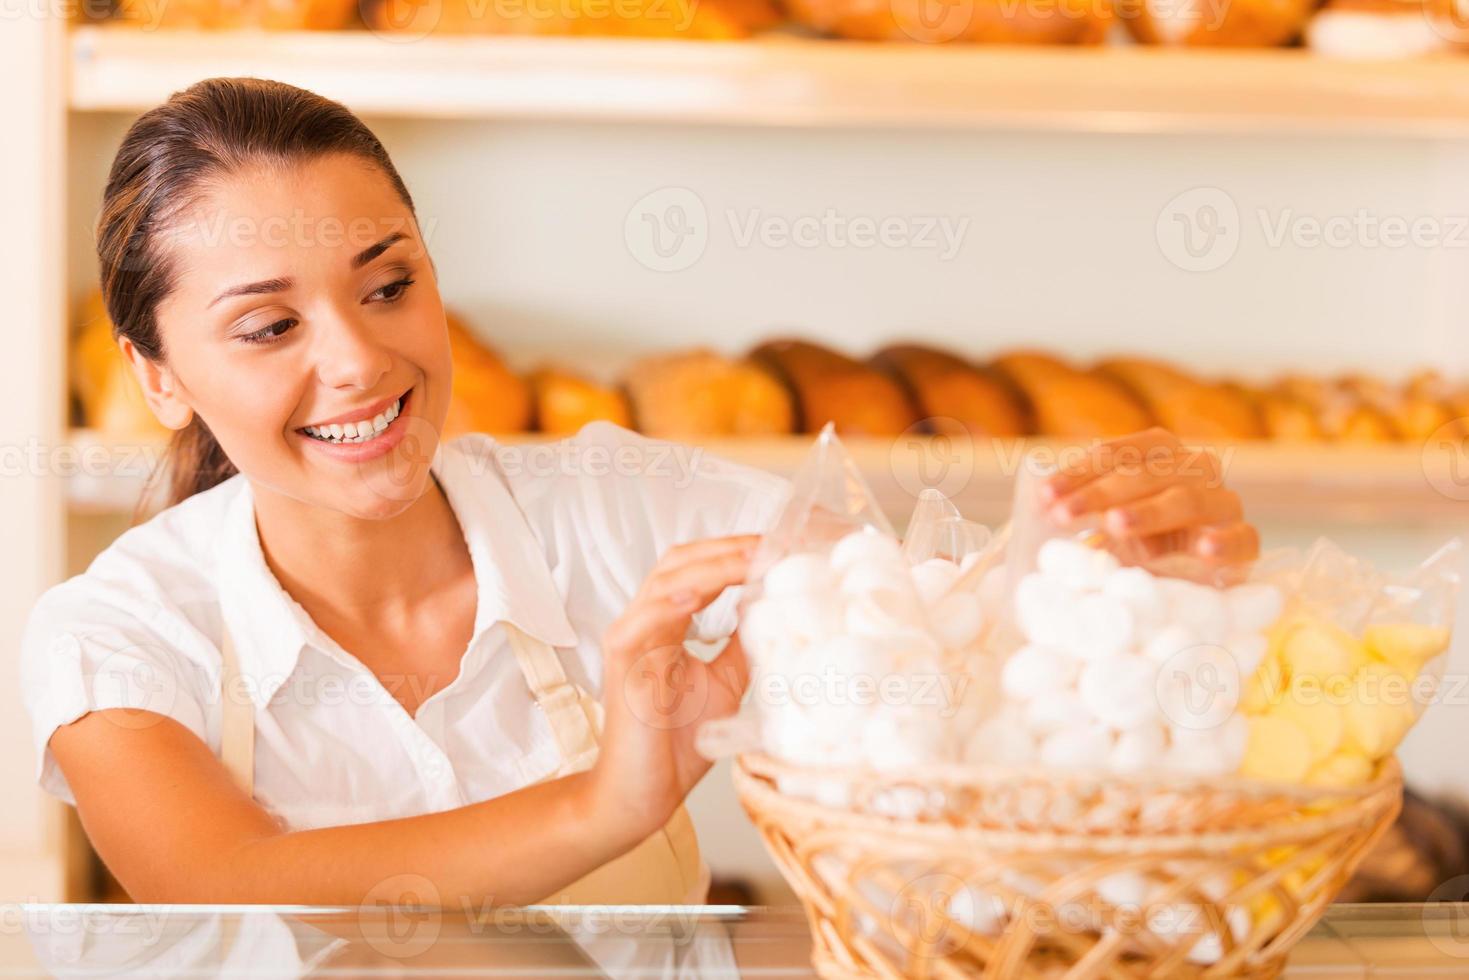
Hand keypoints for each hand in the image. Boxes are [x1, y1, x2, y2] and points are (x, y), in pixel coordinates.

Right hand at [592, 534, 758, 846]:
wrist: (642, 794)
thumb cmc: (677, 743)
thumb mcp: (727, 681)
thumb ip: (742, 643)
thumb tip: (771, 607)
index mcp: (668, 623)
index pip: (699, 569)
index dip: (736, 552)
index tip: (782, 545)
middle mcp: (646, 622)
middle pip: (681, 562)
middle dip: (728, 548)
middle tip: (772, 543)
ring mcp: (630, 639)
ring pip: (665, 582)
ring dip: (710, 567)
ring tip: (749, 559)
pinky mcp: (621, 663)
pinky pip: (640, 622)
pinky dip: (668, 603)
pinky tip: (696, 595)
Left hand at [1039, 428, 1258, 572]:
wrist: (1197, 575)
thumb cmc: (1144, 539)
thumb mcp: (1111, 518)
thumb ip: (1083, 506)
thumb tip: (1037, 507)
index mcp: (1162, 453)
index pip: (1119, 453)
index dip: (1079, 472)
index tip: (1044, 496)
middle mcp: (1196, 470)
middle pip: (1147, 474)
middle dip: (1099, 493)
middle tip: (1062, 514)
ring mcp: (1223, 504)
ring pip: (1188, 500)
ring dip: (1148, 512)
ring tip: (1114, 525)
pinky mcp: (1245, 541)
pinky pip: (1243, 538)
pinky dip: (1222, 541)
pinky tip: (1201, 549)